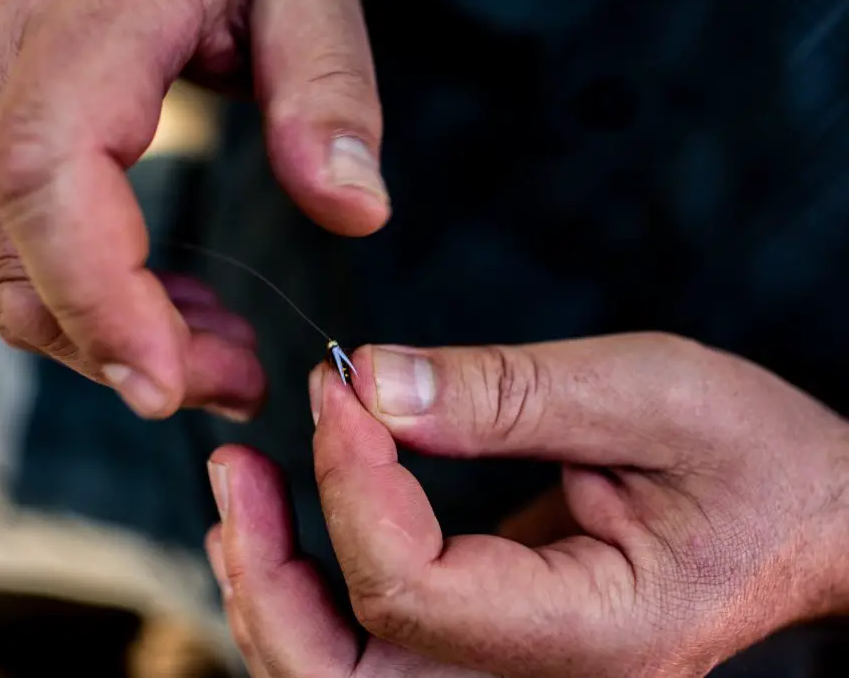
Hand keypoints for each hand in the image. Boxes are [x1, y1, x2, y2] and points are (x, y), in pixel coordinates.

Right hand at [0, 0, 387, 418]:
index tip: (170, 387)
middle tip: (240, 383)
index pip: (48, 179)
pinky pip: (11, 250)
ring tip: (224, 353)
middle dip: (126, 351)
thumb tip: (354, 208)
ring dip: (111, 338)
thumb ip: (326, 89)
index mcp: (73, 25)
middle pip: (19, 259)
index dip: (99, 299)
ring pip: (6, 274)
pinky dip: (88, 303)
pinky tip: (170, 310)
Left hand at [205, 333, 848, 676]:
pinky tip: (284, 524)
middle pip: (342, 677)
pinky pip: (363, 646)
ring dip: (270, 586)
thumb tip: (368, 382)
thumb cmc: (748, 455)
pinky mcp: (487, 652)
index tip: (338, 383)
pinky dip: (307, 589)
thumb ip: (505, 393)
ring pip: (336, 675)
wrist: (798, 518)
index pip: (415, 592)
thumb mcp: (649, 394)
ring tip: (245, 491)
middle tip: (237, 468)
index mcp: (591, 637)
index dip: (353, 483)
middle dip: (269, 575)